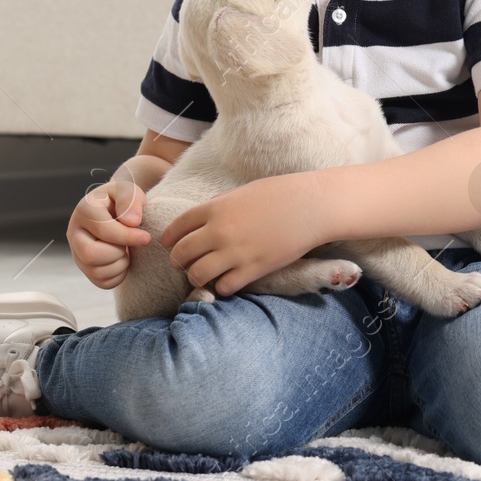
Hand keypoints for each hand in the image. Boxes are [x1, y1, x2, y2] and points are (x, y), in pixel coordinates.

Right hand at [66, 176, 153, 289]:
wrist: (118, 211)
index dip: (128, 236)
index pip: (103, 230)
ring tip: (127, 251)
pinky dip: (118, 275)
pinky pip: (101, 282)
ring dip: (120, 265)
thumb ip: (130, 201)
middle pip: (90, 254)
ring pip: (96, 271)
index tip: (146, 238)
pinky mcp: (85, 267)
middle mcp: (74, 232)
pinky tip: (123, 260)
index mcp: (84, 210)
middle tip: (130, 246)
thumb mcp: (129, 191)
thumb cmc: (124, 201)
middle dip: (117, 253)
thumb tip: (131, 222)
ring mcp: (77, 252)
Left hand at [160, 173, 327, 296]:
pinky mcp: (253, 270)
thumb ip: (219, 207)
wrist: (310, 206)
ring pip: (197, 275)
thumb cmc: (279, 194)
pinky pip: (223, 287)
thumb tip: (202, 222)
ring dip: (197, 277)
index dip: (169, 238)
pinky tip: (229, 280)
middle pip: (181, 254)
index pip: (177, 227)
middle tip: (185, 263)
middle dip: (179, 261)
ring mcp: (235, 252)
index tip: (170, 244)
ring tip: (205, 275)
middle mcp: (219, 231)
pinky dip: (222, 286)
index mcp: (215, 208)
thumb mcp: (241, 193)